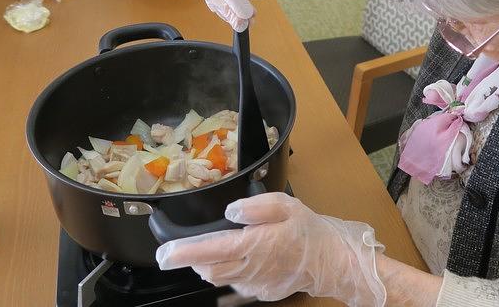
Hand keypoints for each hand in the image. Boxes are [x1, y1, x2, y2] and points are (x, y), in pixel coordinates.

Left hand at [156, 193, 386, 305]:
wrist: (332, 261)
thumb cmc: (310, 230)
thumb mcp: (287, 205)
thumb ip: (256, 206)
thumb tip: (232, 210)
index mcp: (254, 245)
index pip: (210, 251)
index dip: (183, 253)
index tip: (165, 254)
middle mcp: (250, 269)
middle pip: (208, 270)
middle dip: (194, 260)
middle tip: (190, 247)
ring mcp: (255, 285)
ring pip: (221, 278)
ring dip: (214, 264)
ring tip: (225, 247)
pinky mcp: (261, 293)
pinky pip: (238, 283)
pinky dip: (234, 270)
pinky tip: (248, 258)